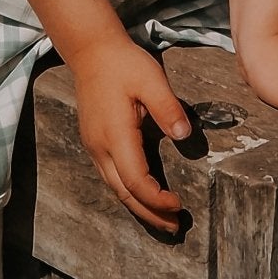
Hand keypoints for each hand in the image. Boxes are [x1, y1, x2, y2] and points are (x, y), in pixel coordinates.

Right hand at [68, 35, 193, 233]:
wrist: (91, 51)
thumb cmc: (124, 64)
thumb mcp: (151, 79)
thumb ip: (168, 108)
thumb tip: (185, 137)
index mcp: (115, 135)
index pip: (136, 182)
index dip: (157, 200)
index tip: (179, 204)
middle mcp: (101, 147)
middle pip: (124, 194)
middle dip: (150, 215)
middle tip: (175, 227)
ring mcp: (94, 146)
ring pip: (115, 188)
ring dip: (139, 206)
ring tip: (163, 219)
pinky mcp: (94, 142)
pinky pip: (111, 176)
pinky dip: (129, 192)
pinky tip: (143, 194)